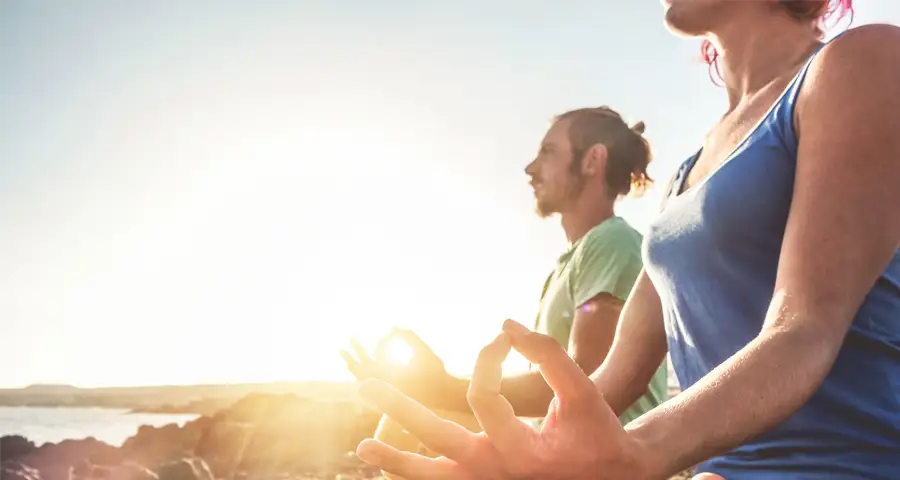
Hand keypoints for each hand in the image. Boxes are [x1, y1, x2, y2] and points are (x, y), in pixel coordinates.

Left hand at [353, 320, 654, 479]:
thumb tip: (506, 325)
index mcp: (521, 452)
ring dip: (399, 463)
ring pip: (434, 478)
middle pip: (439, 440)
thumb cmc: (599, 433)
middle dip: (401, 412)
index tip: (503, 337)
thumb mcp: (582, 392)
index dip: (489, 357)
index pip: (484, 396)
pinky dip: (419, 476)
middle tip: (366, 386)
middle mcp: (498, 473)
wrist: (615, 478)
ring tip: (363, 450)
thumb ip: (549, 355)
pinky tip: (392, 466)